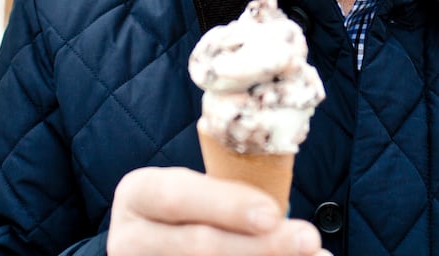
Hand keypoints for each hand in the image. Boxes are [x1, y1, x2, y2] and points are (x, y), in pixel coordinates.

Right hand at [107, 167, 328, 255]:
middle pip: (198, 246)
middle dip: (260, 245)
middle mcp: (130, 238)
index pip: (178, 197)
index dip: (226, 205)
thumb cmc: (193, 211)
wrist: (158, 244)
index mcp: (138, 194)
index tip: (273, 213)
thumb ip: (231, 195)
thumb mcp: (197, 191)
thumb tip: (287, 212)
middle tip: (308, 239)